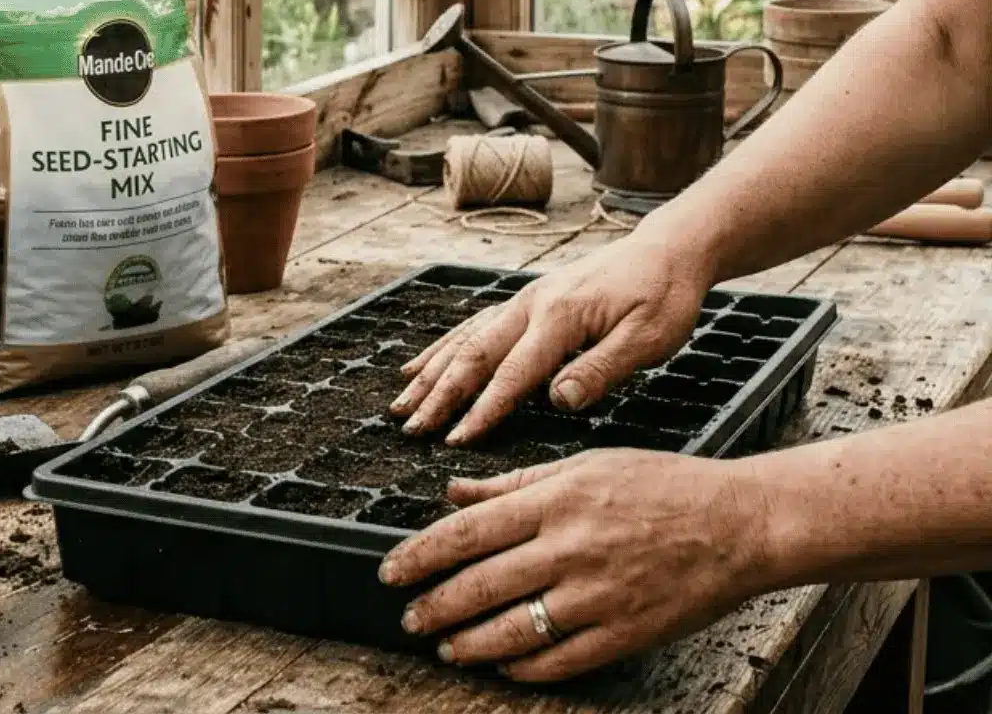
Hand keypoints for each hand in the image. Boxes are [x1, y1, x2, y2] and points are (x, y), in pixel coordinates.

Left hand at [379, 450, 775, 680]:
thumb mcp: (585, 465)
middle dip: (434, 606)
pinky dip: (524, 667)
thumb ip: (514, 483)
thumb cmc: (665, 486)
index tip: (390, 570)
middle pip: (480, 585)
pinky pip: (560, 660)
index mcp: (556, 502)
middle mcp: (570, 549)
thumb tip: (453, 490)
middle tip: (409, 616)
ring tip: (445, 646)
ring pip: (513, 630)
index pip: (466, 532)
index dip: (420, 555)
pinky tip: (503, 665)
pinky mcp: (625, 633)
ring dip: (469, 643)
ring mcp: (598, 596)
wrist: (743, 524)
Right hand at [389, 234, 710, 443]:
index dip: (483, 409)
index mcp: (561, 317)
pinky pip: (471, 325)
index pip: (514, 372)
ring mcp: (522, 300)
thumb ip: (601, 368)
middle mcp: (530, 305)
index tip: (457, 441)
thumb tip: (558, 401)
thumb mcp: (649, 337)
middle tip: (412, 428)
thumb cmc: (663, 296)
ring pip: (465, 339)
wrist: (666, 249)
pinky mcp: (524, 301)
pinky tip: (419, 366)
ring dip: (431, 374)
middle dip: (440, 394)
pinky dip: (441, 348)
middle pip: (474, 354)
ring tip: (402, 405)